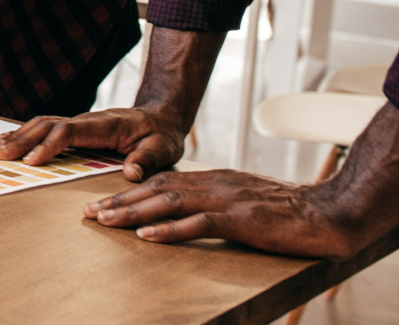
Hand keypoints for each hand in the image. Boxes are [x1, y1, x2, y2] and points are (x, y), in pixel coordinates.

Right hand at [0, 106, 186, 181]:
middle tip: (0, 156)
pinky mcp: (75, 128)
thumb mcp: (162, 149)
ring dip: (19, 136)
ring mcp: (78, 122)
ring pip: (41, 124)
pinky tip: (9, 140)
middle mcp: (86, 120)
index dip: (49, 145)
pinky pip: (44, 127)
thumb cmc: (160, 135)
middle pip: (47, 125)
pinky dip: (24, 133)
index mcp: (104, 125)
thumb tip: (131, 173)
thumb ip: (147, 160)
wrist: (160, 118)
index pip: (69, 131)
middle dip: (22, 140)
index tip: (32, 161)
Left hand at [83, 169, 359, 257]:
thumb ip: (213, 201)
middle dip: (121, 202)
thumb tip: (185, 211)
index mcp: (212, 179)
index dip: (130, 192)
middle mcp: (212, 184)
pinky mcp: (240, 219)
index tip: (103, 202)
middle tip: (91, 213)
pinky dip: (169, 230)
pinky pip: (198, 223)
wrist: (324, 212)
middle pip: (156, 190)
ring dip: (134, 214)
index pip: (162, 182)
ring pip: (168, 203)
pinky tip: (147, 236)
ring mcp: (225, 200)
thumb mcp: (240, 198)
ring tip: (106, 222)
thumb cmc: (284, 210)